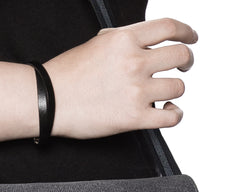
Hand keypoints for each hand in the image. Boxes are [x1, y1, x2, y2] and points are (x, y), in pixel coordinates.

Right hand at [44, 18, 196, 138]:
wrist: (47, 101)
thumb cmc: (64, 76)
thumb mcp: (95, 44)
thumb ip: (121, 41)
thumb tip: (139, 42)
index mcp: (124, 40)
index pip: (169, 28)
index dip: (186, 32)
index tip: (190, 38)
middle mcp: (134, 62)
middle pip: (180, 56)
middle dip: (186, 61)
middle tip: (183, 67)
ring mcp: (136, 90)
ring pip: (178, 87)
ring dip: (175, 90)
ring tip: (166, 95)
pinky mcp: (133, 117)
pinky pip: (171, 117)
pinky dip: (175, 115)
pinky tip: (169, 112)